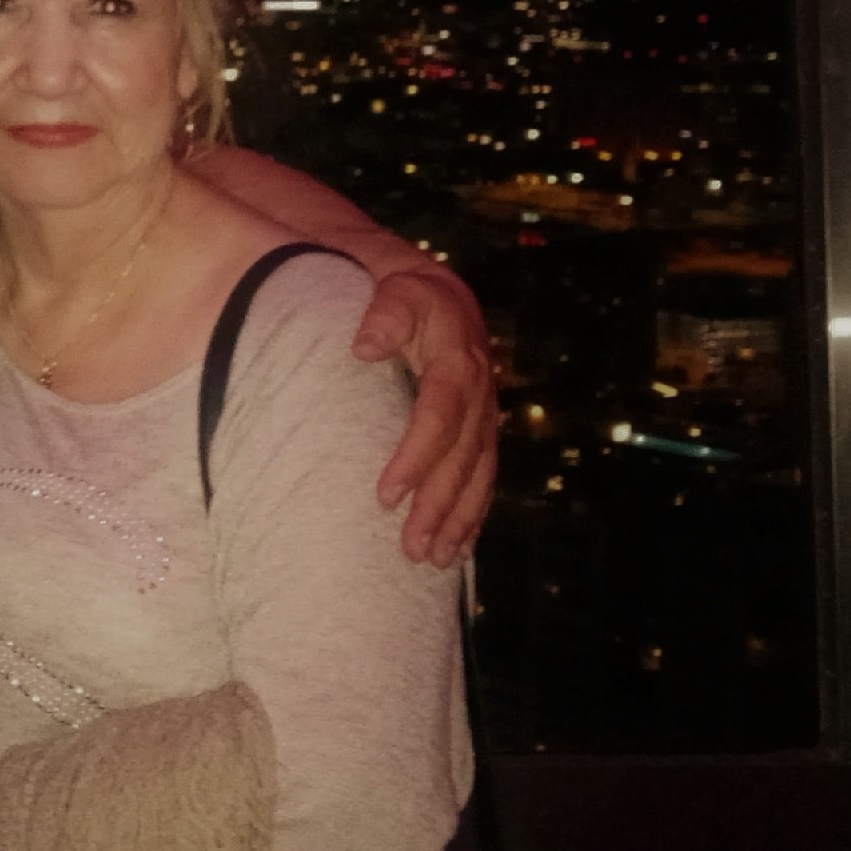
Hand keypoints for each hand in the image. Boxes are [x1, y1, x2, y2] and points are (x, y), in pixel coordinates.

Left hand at [352, 263, 497, 568]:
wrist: (442, 293)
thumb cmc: (406, 293)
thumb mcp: (396, 290)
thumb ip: (384, 314)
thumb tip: (363, 347)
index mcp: (458, 363)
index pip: (439, 417)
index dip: (416, 458)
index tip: (386, 496)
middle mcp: (480, 394)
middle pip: (463, 459)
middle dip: (439, 506)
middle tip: (412, 548)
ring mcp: (486, 415)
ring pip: (479, 476)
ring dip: (459, 521)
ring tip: (435, 560)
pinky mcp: (483, 430)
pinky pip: (484, 477)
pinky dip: (474, 514)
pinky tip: (460, 548)